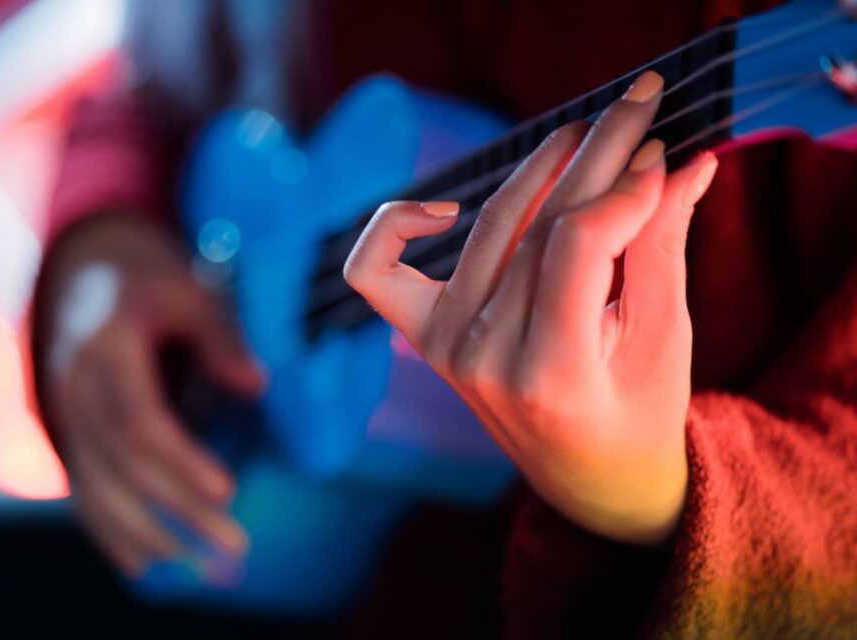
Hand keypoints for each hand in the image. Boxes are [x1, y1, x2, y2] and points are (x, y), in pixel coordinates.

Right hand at [38, 213, 264, 575]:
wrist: (84, 274)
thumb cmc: (145, 281)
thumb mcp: (186, 290)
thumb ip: (219, 336)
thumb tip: (255, 386)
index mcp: (104, 350)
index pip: (139, 420)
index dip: (180, 460)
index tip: (226, 491)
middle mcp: (75, 390)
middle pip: (125, 464)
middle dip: (178, 510)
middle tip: (233, 544)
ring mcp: (66, 415)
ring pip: (99, 488)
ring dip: (146, 534)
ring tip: (195, 565)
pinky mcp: (70, 434)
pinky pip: (83, 491)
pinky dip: (110, 531)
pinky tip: (142, 563)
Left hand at [344, 72, 718, 543]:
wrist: (587, 477)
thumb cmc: (639, 413)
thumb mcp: (665, 336)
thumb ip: (663, 247)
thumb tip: (684, 159)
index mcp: (550, 374)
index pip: (575, 247)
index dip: (620, 190)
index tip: (661, 155)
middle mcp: (482, 361)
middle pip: (534, 229)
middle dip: (593, 157)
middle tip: (637, 102)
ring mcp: (444, 349)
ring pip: (486, 231)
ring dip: (534, 172)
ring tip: (580, 134)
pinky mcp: (424, 338)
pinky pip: (376, 272)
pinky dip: (394, 226)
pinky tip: (445, 209)